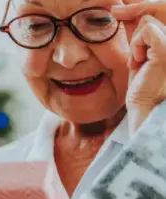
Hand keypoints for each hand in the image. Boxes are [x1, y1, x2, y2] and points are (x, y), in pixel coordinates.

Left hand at [111, 0, 165, 134]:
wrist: (143, 105)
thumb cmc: (141, 85)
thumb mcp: (139, 54)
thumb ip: (139, 35)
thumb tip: (126, 12)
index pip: (155, 16)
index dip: (138, 17)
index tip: (125, 26)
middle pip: (151, 16)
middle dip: (136, 35)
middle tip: (136, 59)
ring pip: (147, 22)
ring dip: (136, 42)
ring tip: (139, 62)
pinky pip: (146, 30)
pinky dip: (136, 44)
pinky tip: (139, 61)